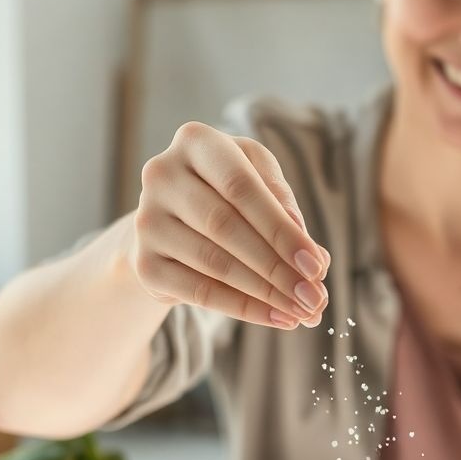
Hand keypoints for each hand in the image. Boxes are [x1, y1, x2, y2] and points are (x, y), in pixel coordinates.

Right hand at [133, 121, 329, 329]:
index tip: (316, 265)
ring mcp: (147, 220)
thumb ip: (285, 207)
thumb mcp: (259, 181)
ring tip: (303, 311)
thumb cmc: (228, 193)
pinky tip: (277, 318)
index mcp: (195, 141)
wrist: (172, 220)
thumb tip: (312, 255)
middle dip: (277, 266)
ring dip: (266, 292)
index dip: (281, 228)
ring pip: (215, 263)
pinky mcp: (144, 263)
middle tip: (314, 296)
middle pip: (226, 225)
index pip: (241, 186)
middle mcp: (162, 174)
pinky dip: (243, 308)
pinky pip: (199, 292)